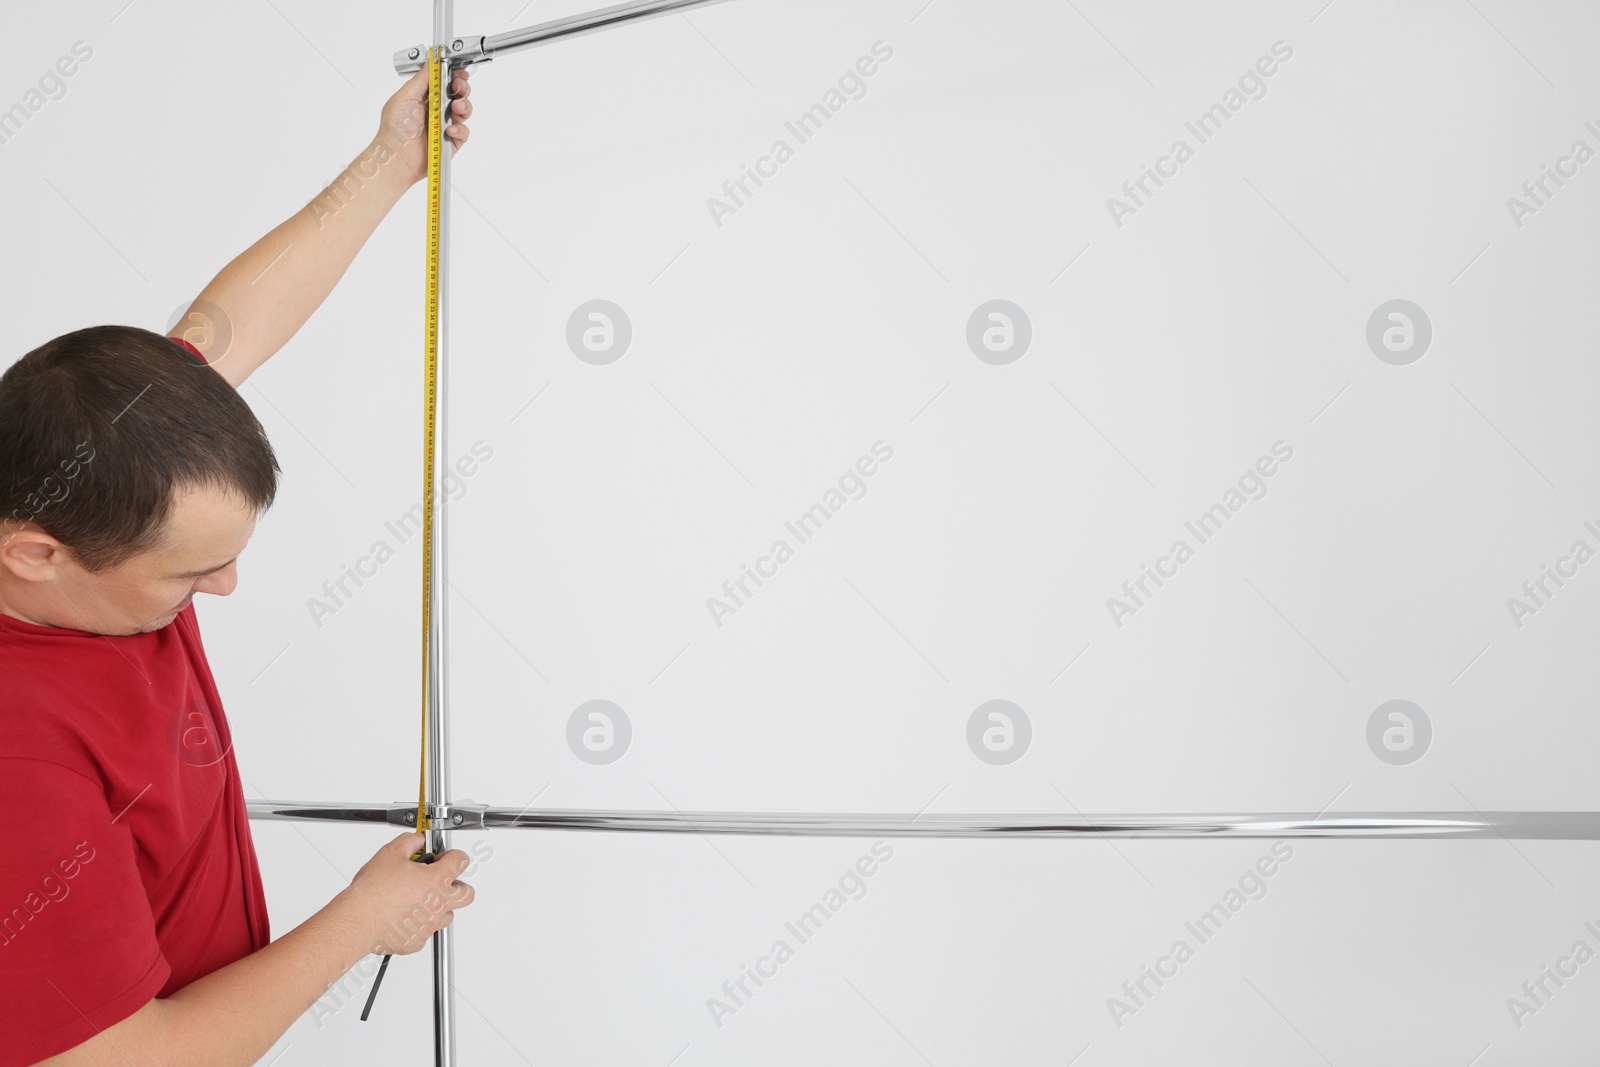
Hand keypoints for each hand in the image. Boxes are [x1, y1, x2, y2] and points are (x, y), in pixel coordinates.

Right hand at [337, 832, 476, 955]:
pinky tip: (402, 916)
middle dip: (457, 885)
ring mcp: (429, 925)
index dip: (453, 856)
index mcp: (436, 880)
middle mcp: (438, 904)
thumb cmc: (372, 891)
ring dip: (438, 906)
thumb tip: (416, 840)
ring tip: (417, 899)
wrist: (356, 921)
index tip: (445, 857)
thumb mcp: (390, 853)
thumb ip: (409, 842)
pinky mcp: (417, 942)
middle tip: (440, 880)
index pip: (461, 861)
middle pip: (467, 894)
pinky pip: (426, 932)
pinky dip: (418, 924)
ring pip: (447, 914)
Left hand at [376, 63, 473, 186]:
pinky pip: (464, 132)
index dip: (452, 75)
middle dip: (461, 88)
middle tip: (459, 87)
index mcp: (424, 97)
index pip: (443, 81)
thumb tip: (432, 62)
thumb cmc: (395, 128)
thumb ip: (422, 79)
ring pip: (464, 111)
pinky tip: (449, 130)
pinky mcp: (451, 142)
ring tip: (456, 109)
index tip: (458, 71)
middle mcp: (435, 110)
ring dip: (463, 106)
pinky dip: (459, 129)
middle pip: (457, 94)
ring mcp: (444, 126)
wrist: (397, 156)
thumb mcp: (405, 96)